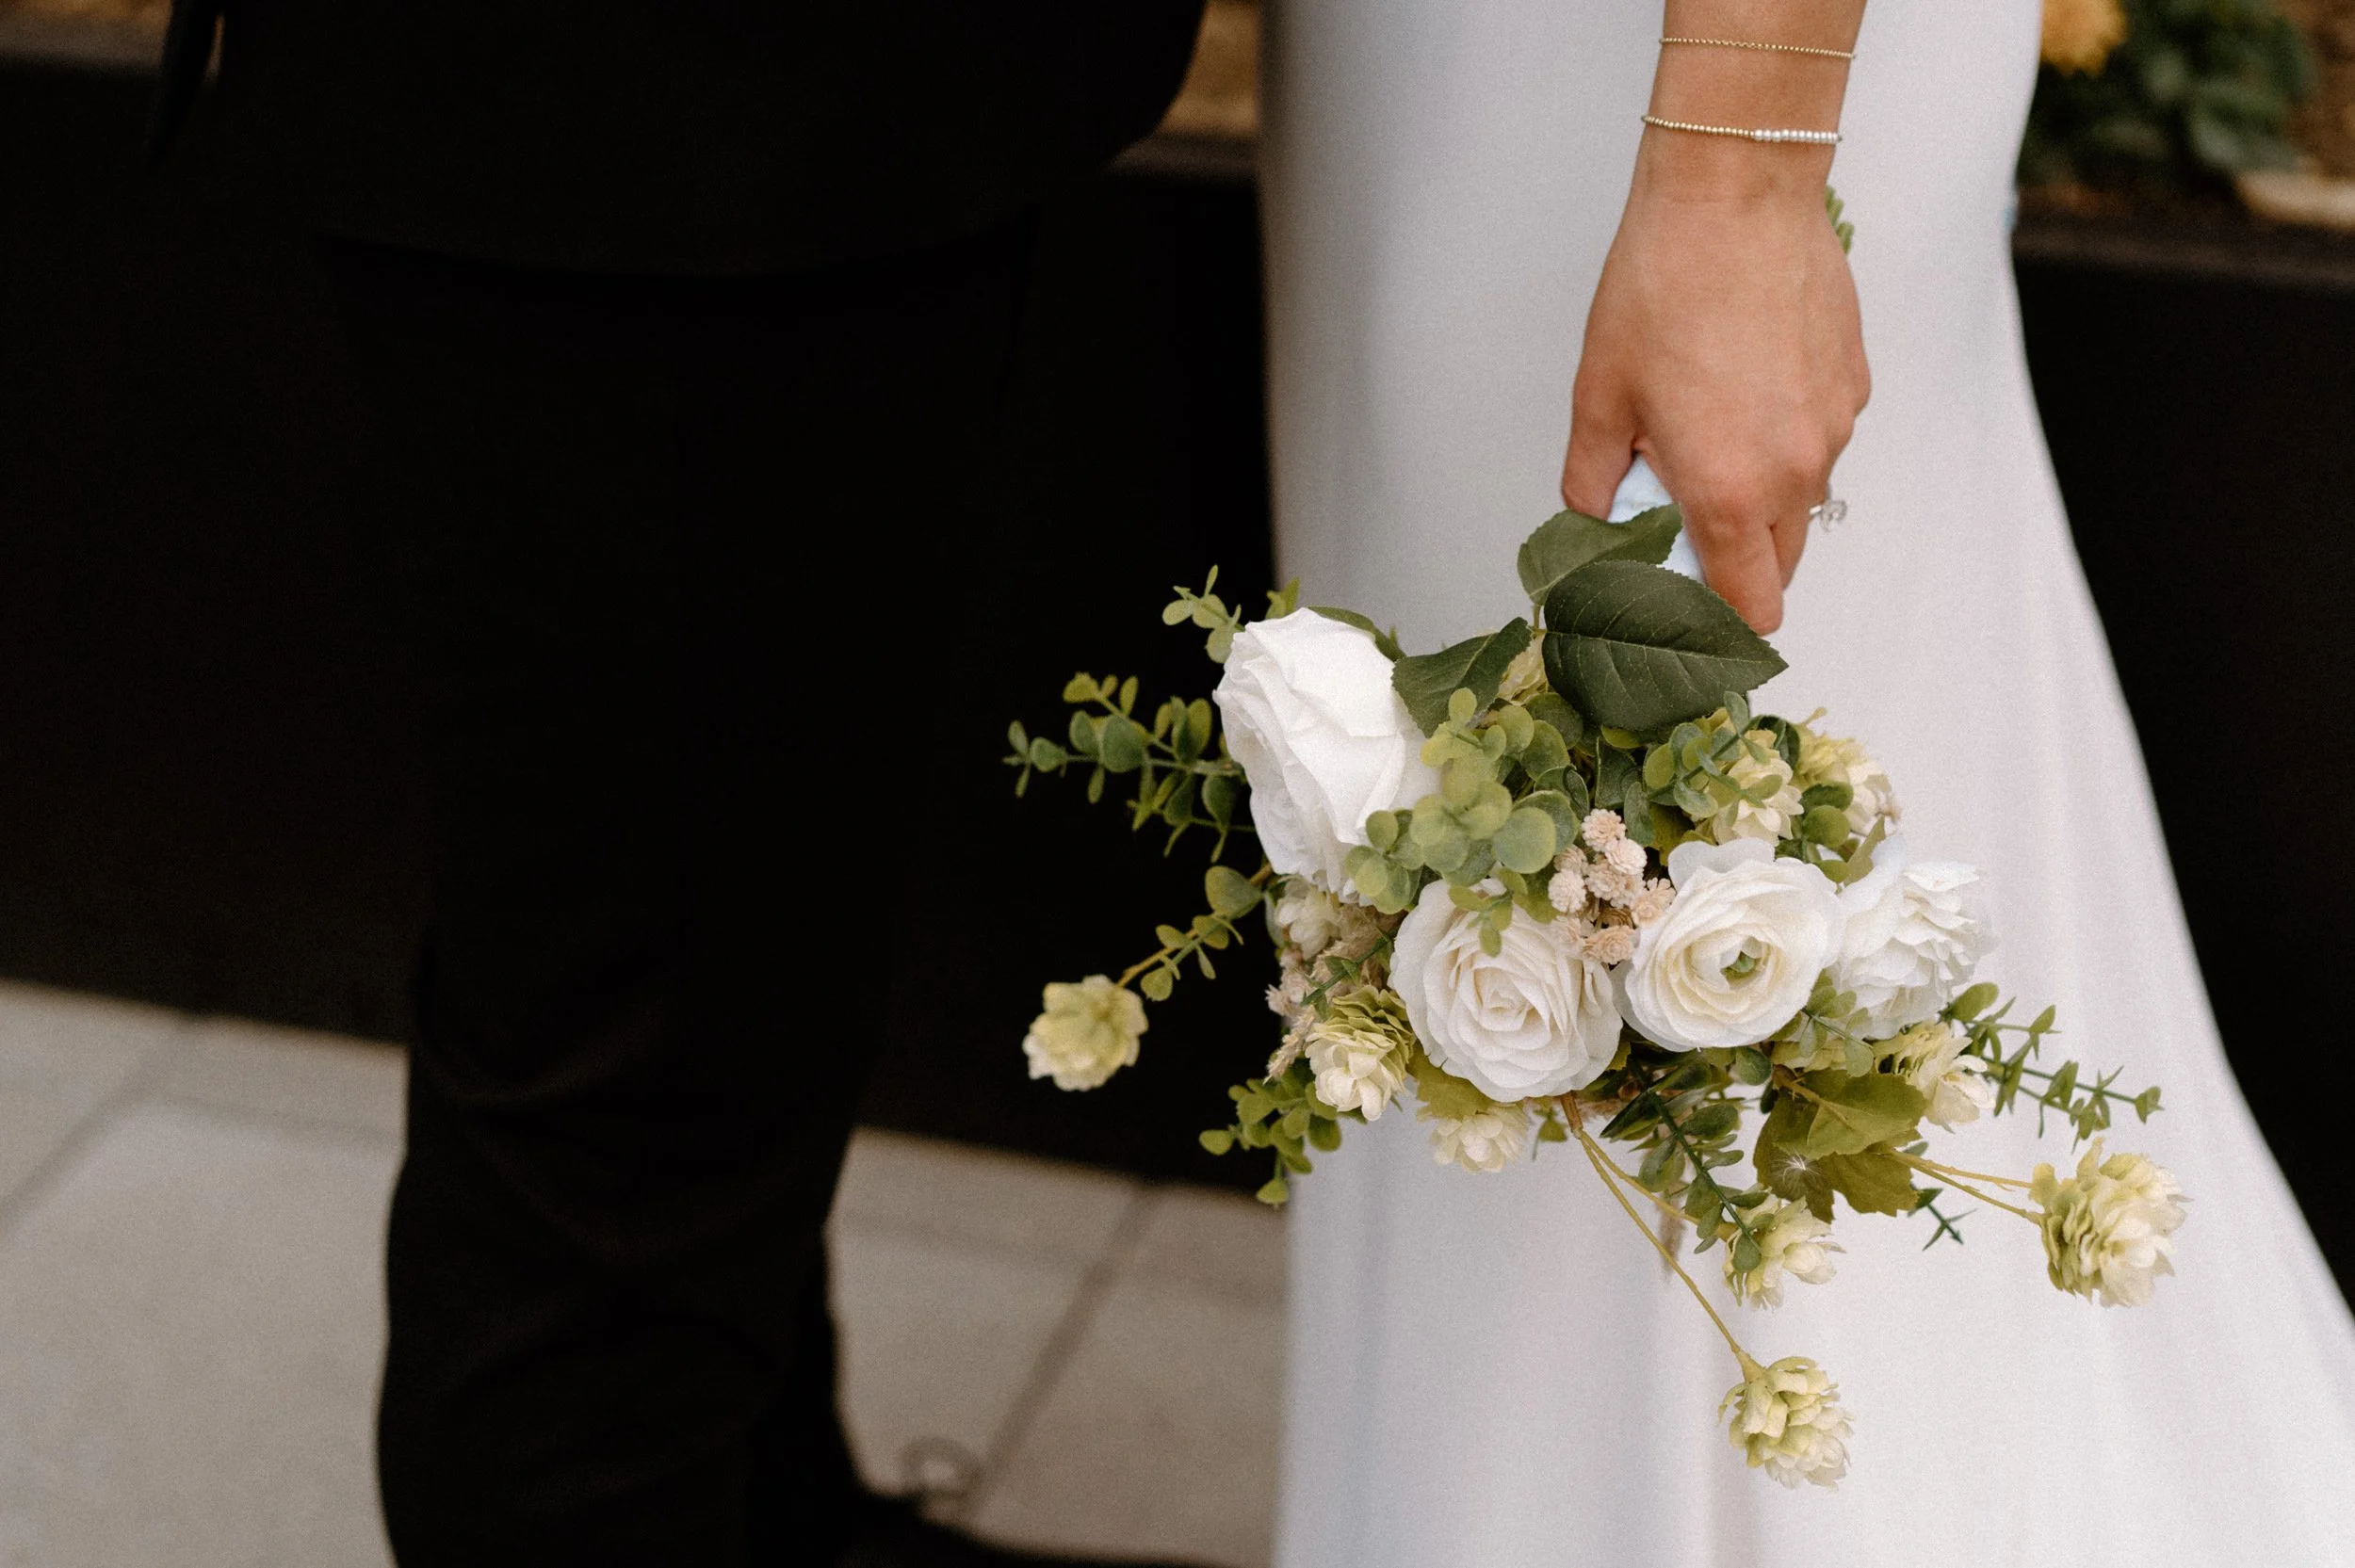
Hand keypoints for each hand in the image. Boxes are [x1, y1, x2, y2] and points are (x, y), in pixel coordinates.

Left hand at [1563, 155, 1867, 633]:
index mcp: (1729, 492)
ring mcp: (1835, 427)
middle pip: (1779, 567)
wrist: (1736, 193)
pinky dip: (1787, 436)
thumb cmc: (1662, 287)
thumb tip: (1596, 518)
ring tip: (1706, 430)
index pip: (1748, 609)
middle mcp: (1796, 471)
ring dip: (1760, 494)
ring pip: (1803, 501)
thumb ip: (1595, 480)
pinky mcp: (1854, 384)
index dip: (1717, 622)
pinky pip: (1822, 439)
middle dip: (1733, 562)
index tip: (1685, 606)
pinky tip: (1744, 382)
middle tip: (1679, 517)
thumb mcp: (1600, 397)